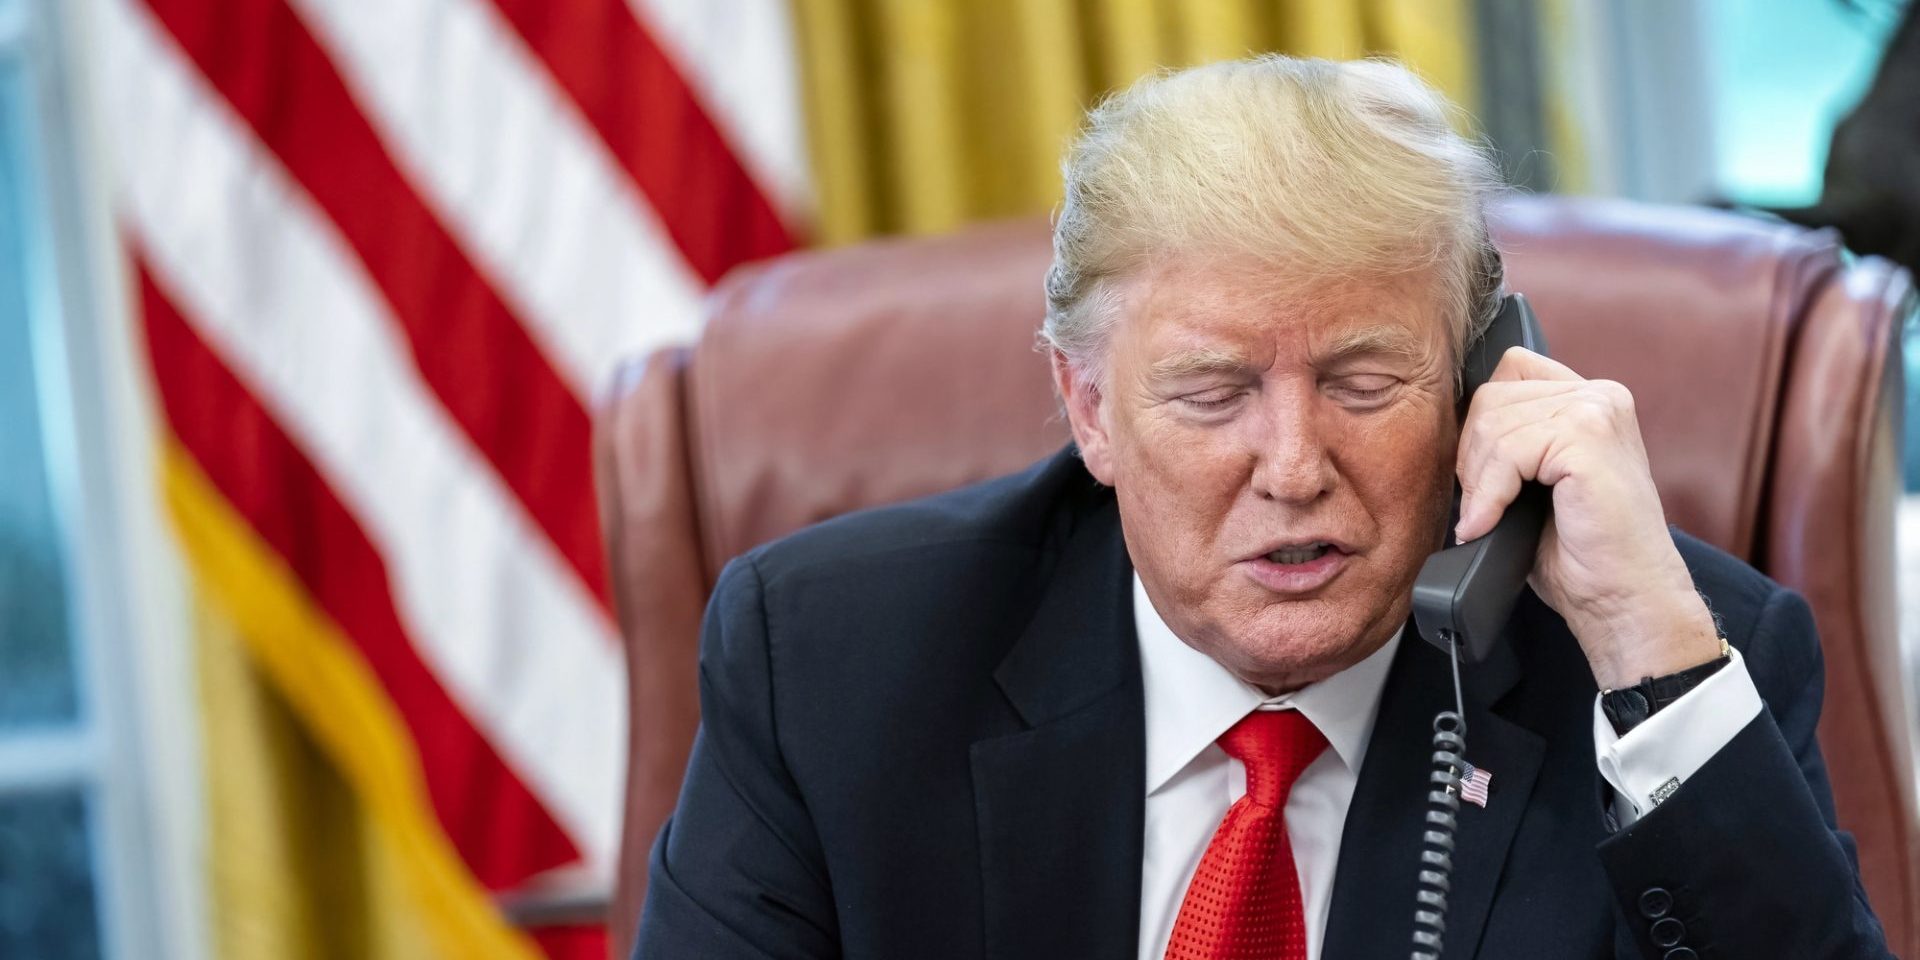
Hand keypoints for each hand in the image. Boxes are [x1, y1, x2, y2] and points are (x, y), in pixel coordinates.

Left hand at [1453, 347, 1721, 689]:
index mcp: (1590, 398)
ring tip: (1487, 518)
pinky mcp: (1588, 437)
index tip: (1480, 475)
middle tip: (1480, 506)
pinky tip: (1490, 524)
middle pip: (1491, 396)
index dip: (1481, 422)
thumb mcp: (1536, 481)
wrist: (1625, 598)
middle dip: (1471, 456)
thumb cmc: (1581, 552)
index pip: (1508, 370)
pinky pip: (1507, 451)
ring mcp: (1597, 411)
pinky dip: (1488, 494)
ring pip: (1492, 422)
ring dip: (1477, 481)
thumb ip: (1510, 441)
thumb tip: (1446, 427)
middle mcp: (1600, 395)